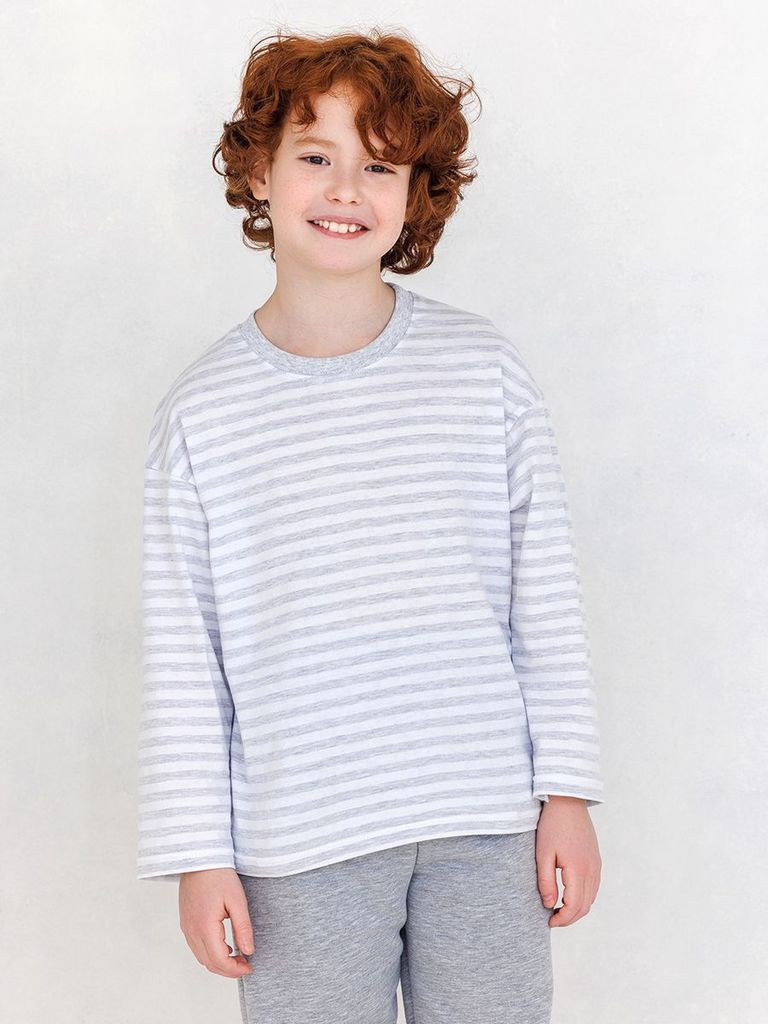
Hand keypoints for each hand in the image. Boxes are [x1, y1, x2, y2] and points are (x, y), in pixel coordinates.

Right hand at [178, 868, 254, 976]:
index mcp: (205, 927)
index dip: (235, 969)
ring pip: (201, 957)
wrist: (200, 859)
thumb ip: (243, 928)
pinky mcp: (185, 922)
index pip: (219, 960)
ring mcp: (186, 927)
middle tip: (245, 964)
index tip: (249, 967)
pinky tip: (223, 946)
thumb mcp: (237, 900)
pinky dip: (210, 953)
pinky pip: (196, 946)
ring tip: (237, 957)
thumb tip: (248, 950)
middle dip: (228, 969)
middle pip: (209, 963)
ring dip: (218, 962)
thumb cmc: (218, 875)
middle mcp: (192, 931)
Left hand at [535, 796, 601, 927]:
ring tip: (559, 909)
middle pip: (585, 906)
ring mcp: (596, 864)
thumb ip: (546, 881)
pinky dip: (584, 897)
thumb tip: (549, 905)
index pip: (575, 906)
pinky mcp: (596, 859)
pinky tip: (569, 895)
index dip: (562, 919)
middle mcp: (592, 869)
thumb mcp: (543, 853)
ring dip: (577, 909)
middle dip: (570, 918)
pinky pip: (594, 887)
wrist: (567, 801)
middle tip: (553, 919)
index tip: (549, 921)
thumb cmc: (552, 825)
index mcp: (578, 869)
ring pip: (592, 898)